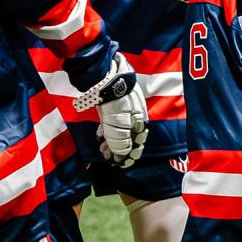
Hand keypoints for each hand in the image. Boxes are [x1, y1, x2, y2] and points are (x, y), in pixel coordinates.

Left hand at [91, 54, 148, 168]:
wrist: (107, 79)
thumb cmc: (116, 105)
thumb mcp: (119, 128)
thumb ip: (121, 144)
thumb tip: (122, 156)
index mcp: (141, 122)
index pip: (138, 142)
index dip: (129, 154)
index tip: (120, 162)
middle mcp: (136, 115)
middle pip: (128, 136)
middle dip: (118, 148)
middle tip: (107, 156)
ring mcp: (125, 108)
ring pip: (119, 129)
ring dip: (111, 140)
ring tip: (101, 146)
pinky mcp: (114, 103)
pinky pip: (112, 120)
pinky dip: (107, 129)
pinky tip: (100, 132)